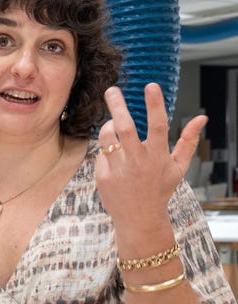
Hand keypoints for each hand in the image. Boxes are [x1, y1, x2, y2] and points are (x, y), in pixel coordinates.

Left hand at [95, 83, 206, 231]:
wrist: (139, 219)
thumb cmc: (160, 189)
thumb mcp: (178, 167)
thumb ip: (189, 141)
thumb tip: (202, 117)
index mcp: (157, 157)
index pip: (157, 125)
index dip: (155, 104)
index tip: (151, 85)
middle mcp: (137, 162)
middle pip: (124, 128)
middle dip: (117, 106)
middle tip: (112, 90)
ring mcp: (118, 170)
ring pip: (107, 138)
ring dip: (108, 126)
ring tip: (112, 124)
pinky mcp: (102, 176)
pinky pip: (101, 154)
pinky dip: (106, 152)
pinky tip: (114, 160)